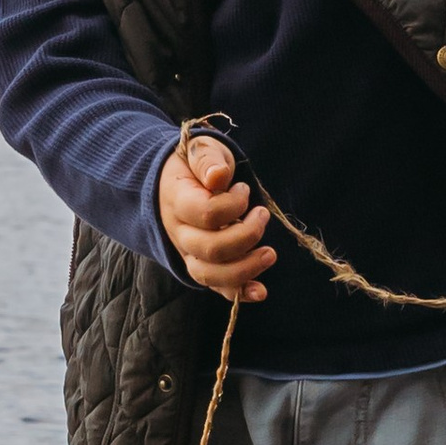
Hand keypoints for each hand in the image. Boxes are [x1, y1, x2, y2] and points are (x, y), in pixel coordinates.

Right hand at [159, 131, 273, 304]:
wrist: (175, 184)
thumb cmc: (195, 166)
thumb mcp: (201, 151)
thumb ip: (207, 160)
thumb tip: (219, 176)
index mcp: (177, 201)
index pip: (206, 214)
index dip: (233, 204)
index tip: (244, 189)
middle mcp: (180, 233)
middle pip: (210, 249)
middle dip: (246, 235)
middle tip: (263, 215)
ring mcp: (189, 253)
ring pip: (211, 275)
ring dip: (246, 268)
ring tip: (270, 254)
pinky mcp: (203, 266)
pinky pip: (218, 287)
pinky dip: (240, 293)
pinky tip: (261, 292)